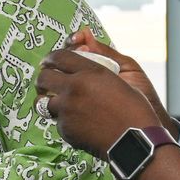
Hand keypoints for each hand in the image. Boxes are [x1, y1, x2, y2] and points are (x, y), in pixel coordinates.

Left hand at [34, 45, 166, 158]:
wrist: (136, 142)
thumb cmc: (135, 109)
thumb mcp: (123, 76)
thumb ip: (101, 58)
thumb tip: (84, 36)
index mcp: (91, 73)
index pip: (59, 57)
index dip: (51, 58)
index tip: (49, 61)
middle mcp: (75, 88)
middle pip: (43, 77)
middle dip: (42, 79)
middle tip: (46, 82)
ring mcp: (67, 110)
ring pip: (42, 102)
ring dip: (47, 101)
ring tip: (55, 103)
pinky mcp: (66, 129)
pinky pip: (57, 121)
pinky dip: (64, 121)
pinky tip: (77, 123)